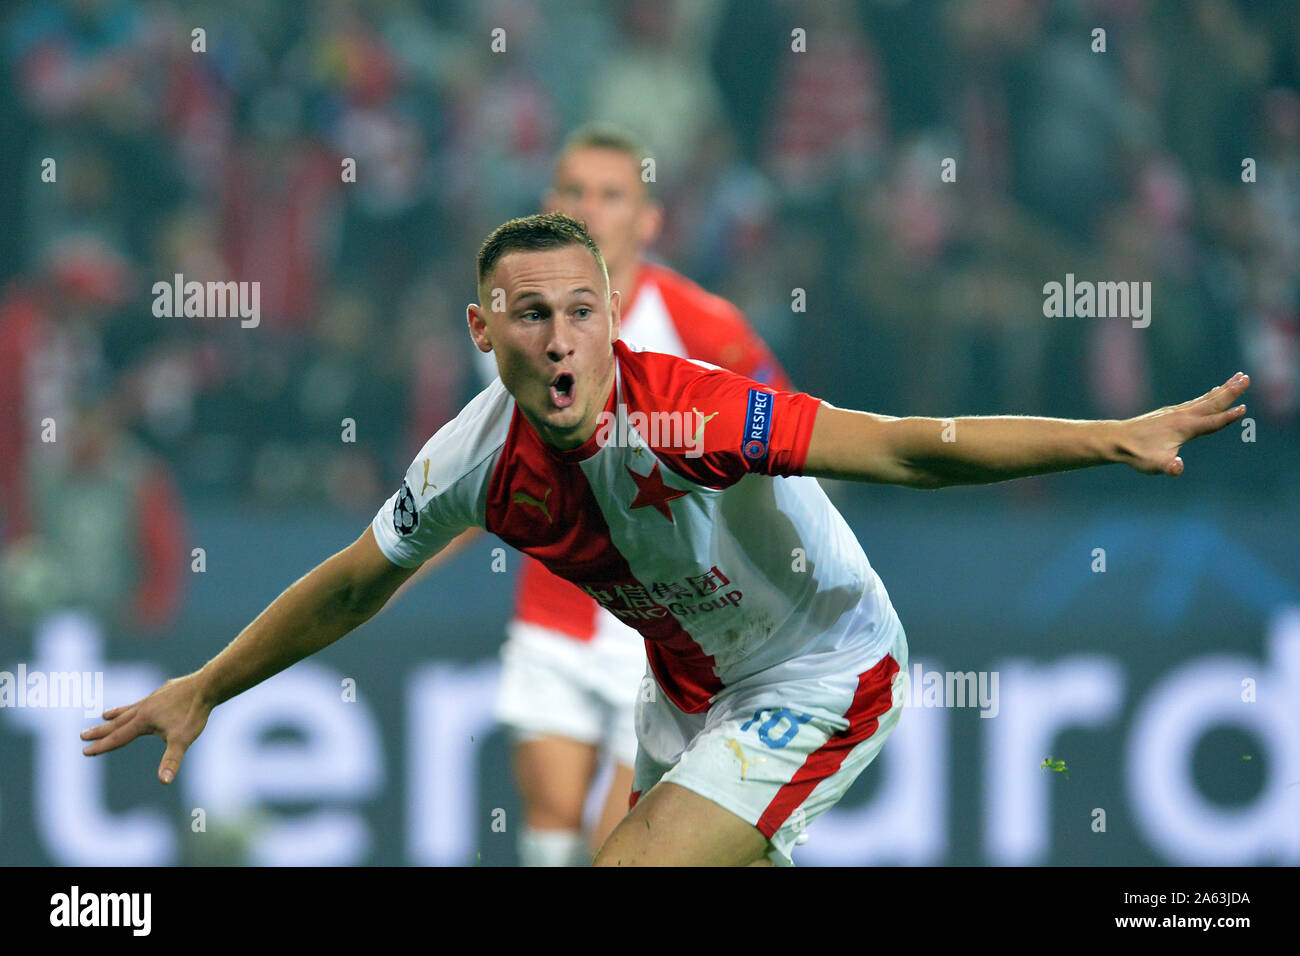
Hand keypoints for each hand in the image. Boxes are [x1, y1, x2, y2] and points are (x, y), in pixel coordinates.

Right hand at [81, 673, 211, 783]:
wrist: (207, 686)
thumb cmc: (194, 714)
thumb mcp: (183, 740)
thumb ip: (172, 760)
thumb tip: (164, 781)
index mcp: (143, 721)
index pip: (118, 737)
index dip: (102, 746)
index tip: (85, 750)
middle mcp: (144, 708)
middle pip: (118, 722)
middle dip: (101, 731)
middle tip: (82, 735)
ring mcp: (154, 698)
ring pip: (130, 708)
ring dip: (116, 714)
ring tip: (104, 715)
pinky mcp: (164, 691)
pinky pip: (146, 700)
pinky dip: (137, 705)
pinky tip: (142, 704)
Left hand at [1116, 373, 1249, 475]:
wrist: (1116, 439)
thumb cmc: (1137, 454)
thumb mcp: (1153, 465)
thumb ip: (1168, 467)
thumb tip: (1177, 467)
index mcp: (1184, 428)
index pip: (1211, 422)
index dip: (1228, 417)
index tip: (1244, 408)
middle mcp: (1182, 416)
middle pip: (1212, 402)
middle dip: (1231, 391)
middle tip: (1247, 377)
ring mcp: (1176, 412)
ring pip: (1205, 399)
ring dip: (1224, 389)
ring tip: (1239, 377)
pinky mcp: (1171, 412)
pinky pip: (1196, 401)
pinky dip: (1209, 395)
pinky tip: (1213, 391)